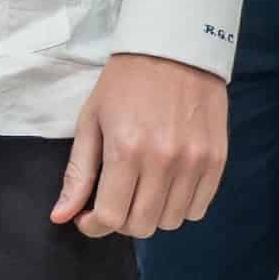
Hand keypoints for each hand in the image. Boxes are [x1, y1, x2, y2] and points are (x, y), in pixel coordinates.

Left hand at [53, 52, 227, 238]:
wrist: (173, 53)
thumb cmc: (122, 86)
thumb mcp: (89, 122)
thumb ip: (77, 174)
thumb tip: (61, 216)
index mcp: (125, 151)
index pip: (110, 216)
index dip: (93, 225)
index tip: (86, 217)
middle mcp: (163, 162)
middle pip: (141, 226)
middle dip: (119, 222)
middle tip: (112, 201)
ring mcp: (195, 164)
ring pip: (170, 221)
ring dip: (149, 215)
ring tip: (138, 191)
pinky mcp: (217, 162)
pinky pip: (198, 209)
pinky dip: (178, 207)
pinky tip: (164, 187)